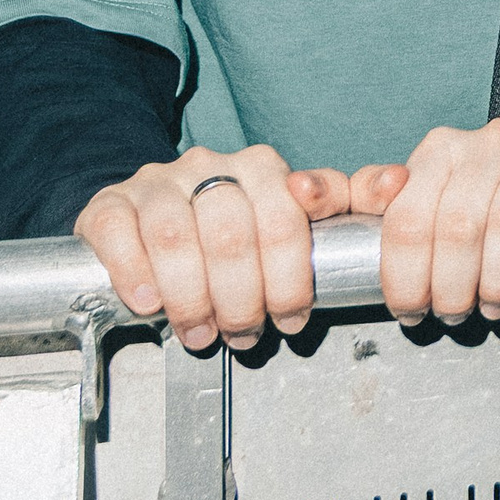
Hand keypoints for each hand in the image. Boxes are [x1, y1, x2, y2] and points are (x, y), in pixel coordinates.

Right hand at [73, 144, 349, 352]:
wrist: (150, 214)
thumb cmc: (226, 228)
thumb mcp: (279, 221)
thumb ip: (328, 211)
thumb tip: (389, 187)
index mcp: (261, 168)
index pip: (284, 221)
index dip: (289, 280)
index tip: (291, 317)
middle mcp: (210, 165)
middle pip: (230, 236)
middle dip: (241, 300)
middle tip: (243, 334)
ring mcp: (157, 182)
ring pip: (175, 237)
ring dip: (191, 299)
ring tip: (200, 332)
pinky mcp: (109, 202)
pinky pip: (119, 233)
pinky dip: (135, 274)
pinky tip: (150, 304)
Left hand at [349, 120, 499, 322]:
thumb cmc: (491, 193)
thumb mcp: (437, 192)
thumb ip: (393, 206)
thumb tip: (366, 210)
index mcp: (440, 150)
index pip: (408, 219)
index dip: (405, 277)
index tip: (411, 311)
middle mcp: (487, 142)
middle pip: (458, 227)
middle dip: (453, 287)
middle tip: (457, 314)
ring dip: (499, 279)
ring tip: (495, 304)